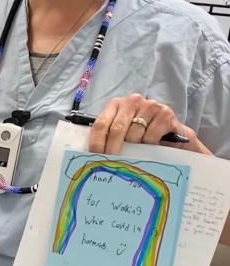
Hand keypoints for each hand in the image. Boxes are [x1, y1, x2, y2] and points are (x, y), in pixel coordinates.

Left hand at [88, 94, 206, 154]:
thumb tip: (93, 155)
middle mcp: (132, 101)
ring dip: (135, 146)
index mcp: (117, 104)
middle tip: (111, 164)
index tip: (95, 157)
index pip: (101, 123)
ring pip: (134, 134)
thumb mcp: (124, 131)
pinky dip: (150, 144)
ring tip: (139, 147)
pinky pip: (150, 136)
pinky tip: (153, 142)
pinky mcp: (165, 114)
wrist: (171, 132)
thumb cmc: (143, 132)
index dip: (96, 142)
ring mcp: (150, 106)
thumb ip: (109, 135)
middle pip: (116, 129)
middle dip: (111, 149)